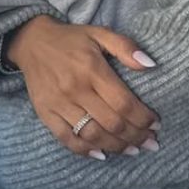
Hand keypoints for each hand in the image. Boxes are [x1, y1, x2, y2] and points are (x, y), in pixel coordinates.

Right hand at [5, 16, 158, 159]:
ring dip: (116, 147)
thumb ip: (126, 47)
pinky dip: (86, 150)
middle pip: (112, 123)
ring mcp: (59, 103)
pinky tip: (102, 154)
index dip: (143, 118)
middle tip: (150, 142)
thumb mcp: (100, 33)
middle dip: (136, 136)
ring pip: (92, 135)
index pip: (124, 103)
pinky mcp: (45, 113)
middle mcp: (76, 88)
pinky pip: (66, 139)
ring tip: (133, 150)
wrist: (32, 42)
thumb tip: (151, 64)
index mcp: (92, 69)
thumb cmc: (71, 39)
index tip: (156, 124)